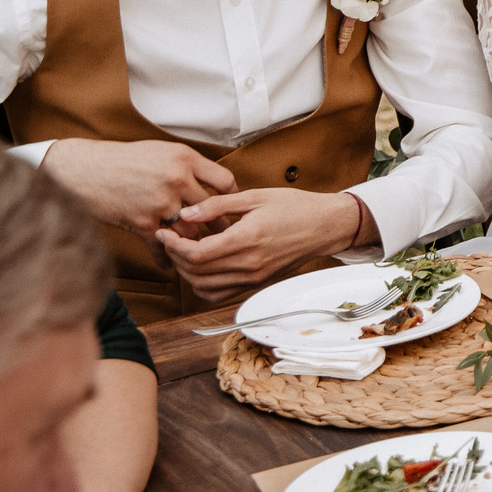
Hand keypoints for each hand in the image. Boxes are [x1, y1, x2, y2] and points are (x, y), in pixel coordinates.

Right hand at [42, 138, 235, 239]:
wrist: (84, 170)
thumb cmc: (123, 159)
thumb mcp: (161, 151)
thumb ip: (188, 165)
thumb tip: (210, 181)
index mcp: (185, 158)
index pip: (225, 181)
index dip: (231, 197)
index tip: (233, 208)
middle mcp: (176, 179)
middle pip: (211, 210)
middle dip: (219, 226)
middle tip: (227, 237)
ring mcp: (160, 202)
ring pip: (190, 230)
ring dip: (194, 243)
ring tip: (202, 251)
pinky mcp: (141, 222)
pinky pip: (161, 245)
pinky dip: (166, 257)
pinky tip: (170, 264)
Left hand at [158, 188, 363, 304]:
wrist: (325, 225)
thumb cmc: (295, 207)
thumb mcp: (255, 197)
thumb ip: (218, 205)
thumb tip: (186, 212)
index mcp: (248, 239)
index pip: (196, 253)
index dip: (174, 244)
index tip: (166, 231)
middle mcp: (249, 264)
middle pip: (195, 271)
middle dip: (175, 255)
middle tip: (171, 238)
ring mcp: (253, 278)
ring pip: (203, 286)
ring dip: (186, 271)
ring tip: (183, 251)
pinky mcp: (256, 283)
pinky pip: (219, 294)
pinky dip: (202, 285)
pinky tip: (201, 267)